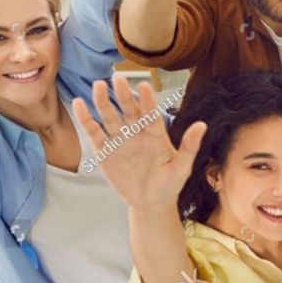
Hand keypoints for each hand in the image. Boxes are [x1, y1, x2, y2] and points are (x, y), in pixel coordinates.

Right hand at [71, 76, 206, 210]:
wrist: (151, 204)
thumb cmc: (169, 185)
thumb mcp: (182, 168)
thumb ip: (190, 147)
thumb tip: (202, 125)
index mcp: (156, 134)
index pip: (151, 114)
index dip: (147, 101)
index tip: (144, 86)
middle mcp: (137, 133)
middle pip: (129, 110)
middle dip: (123, 95)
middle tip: (118, 78)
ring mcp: (120, 141)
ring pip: (110, 117)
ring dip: (103, 102)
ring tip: (98, 85)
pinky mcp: (105, 152)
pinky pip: (94, 133)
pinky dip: (86, 119)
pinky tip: (79, 103)